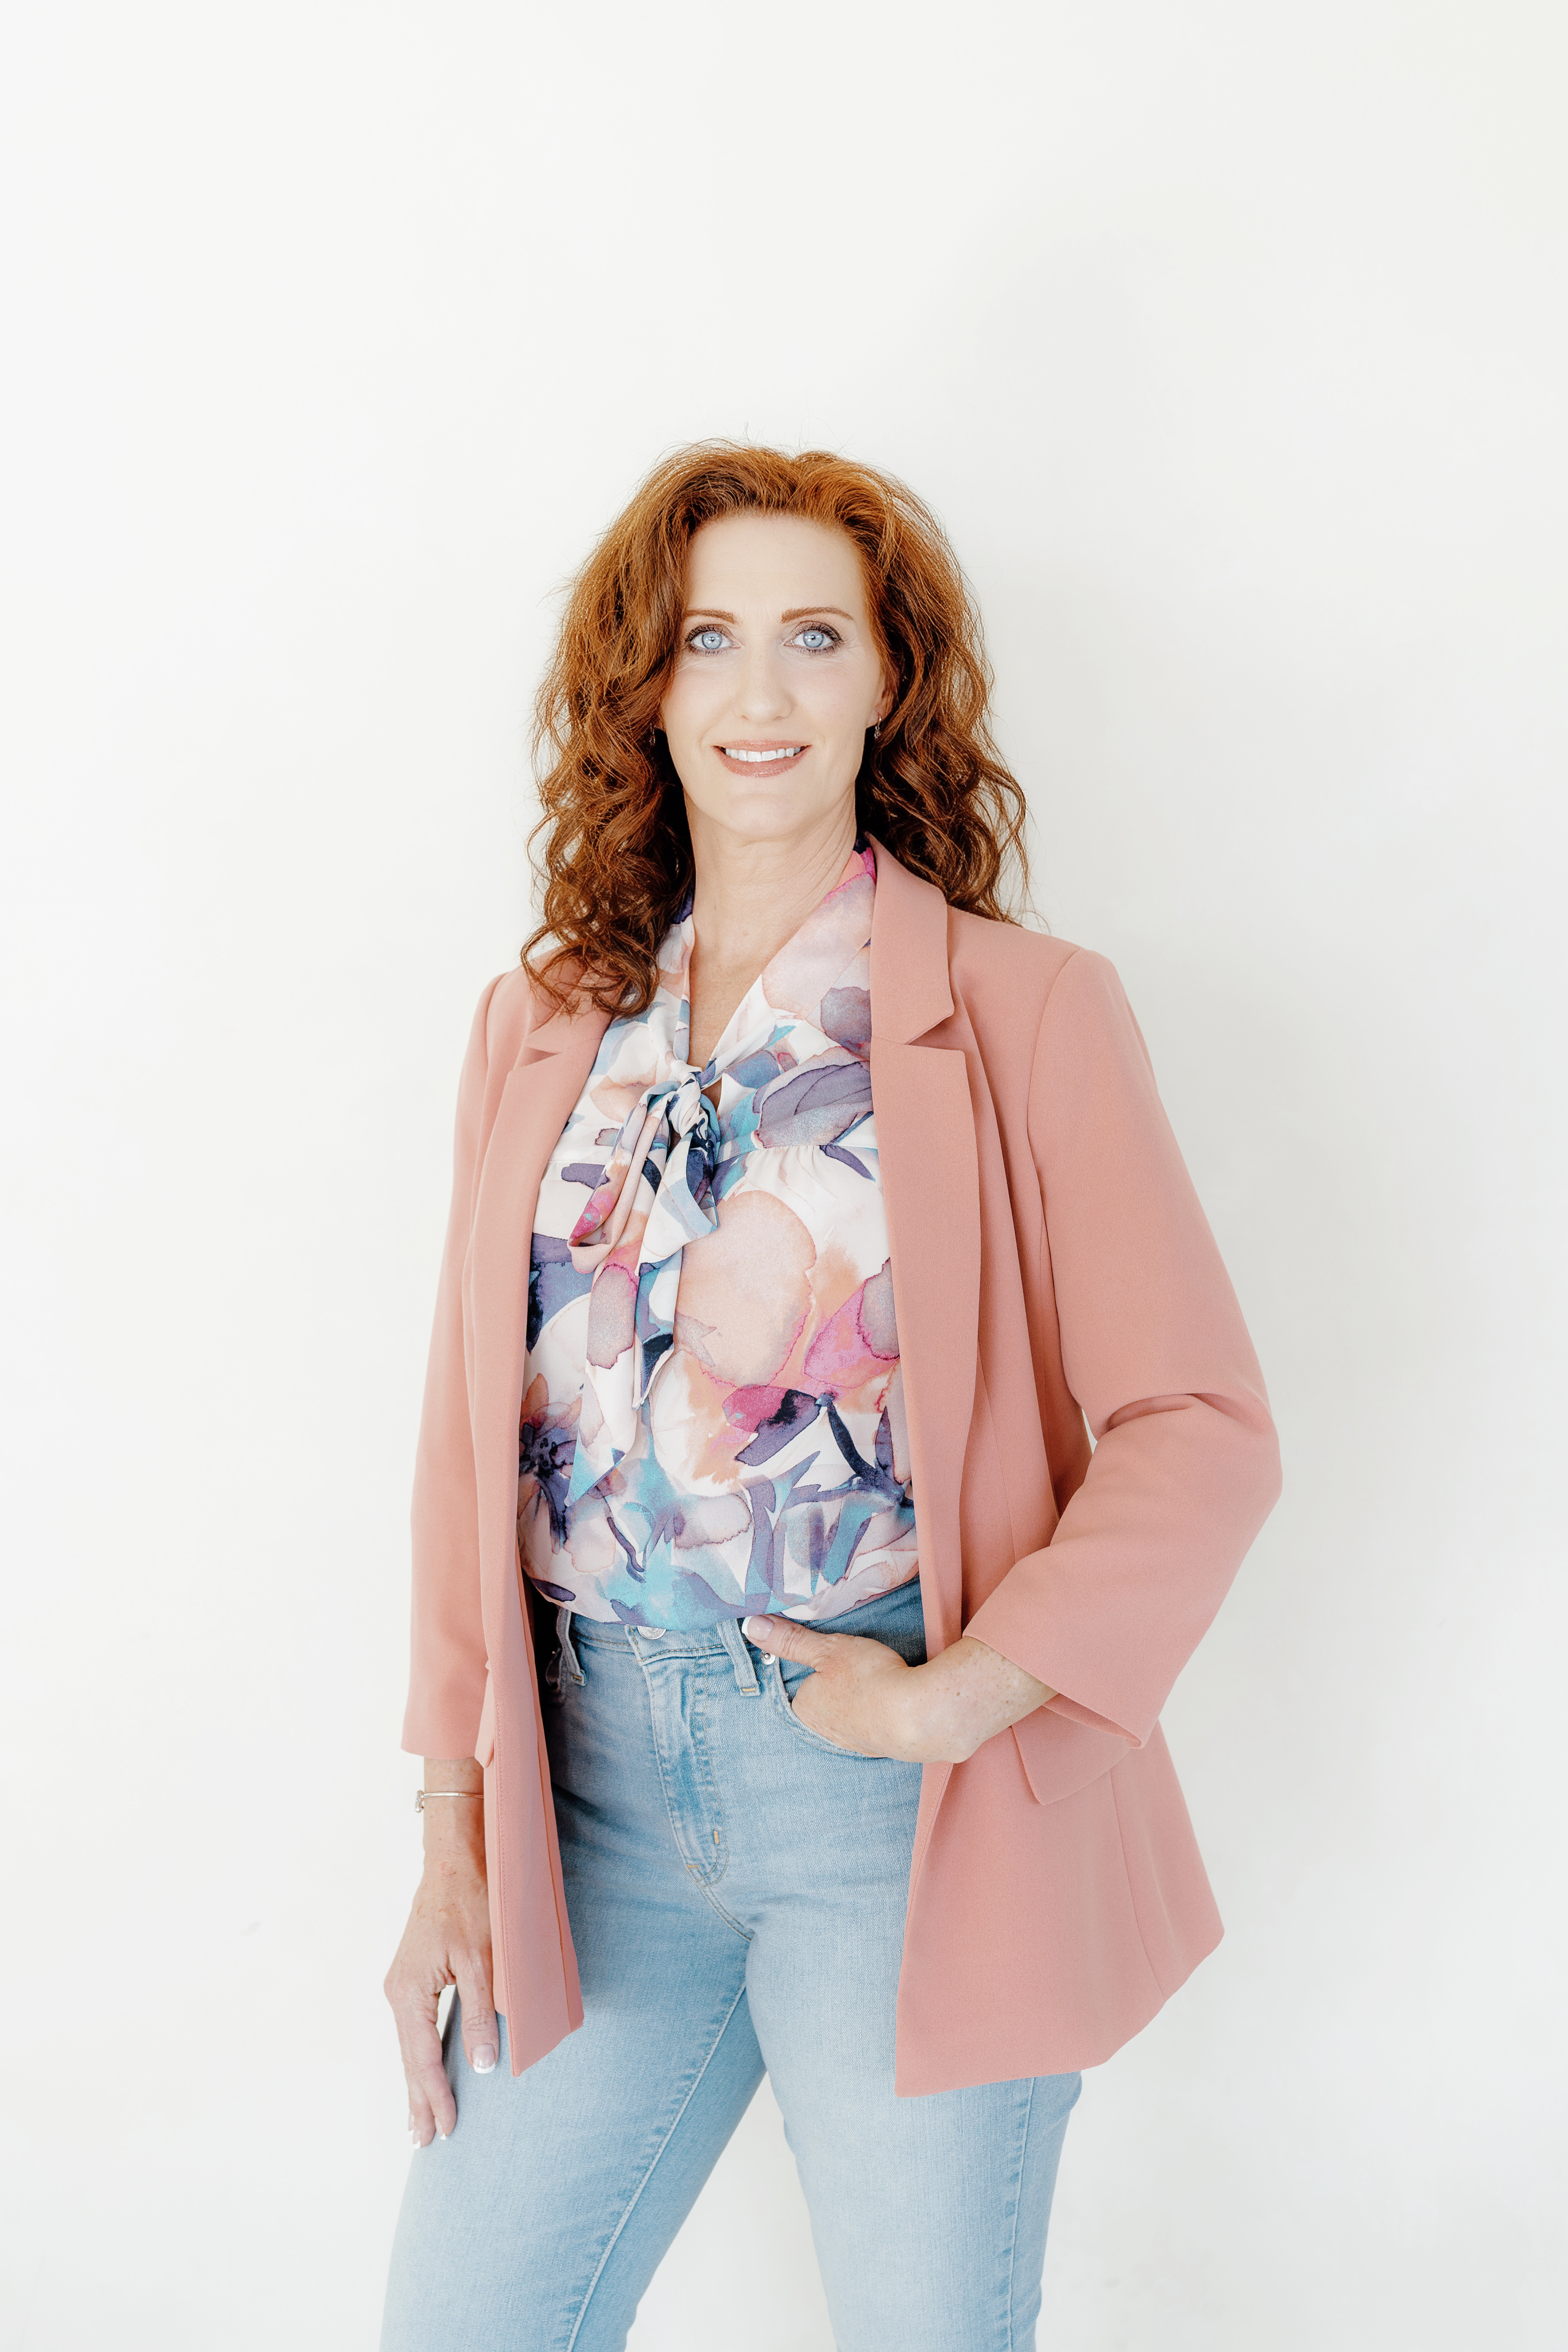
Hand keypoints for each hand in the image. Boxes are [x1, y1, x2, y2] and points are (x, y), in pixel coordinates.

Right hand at [384, 1780, 496, 2146]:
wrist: (456, 1856)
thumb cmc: (472, 1902)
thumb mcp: (484, 1960)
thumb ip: (481, 2014)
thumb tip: (482, 2065)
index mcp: (410, 1992)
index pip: (422, 2059)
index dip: (435, 2096)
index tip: (445, 2130)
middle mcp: (399, 1991)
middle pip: (409, 2058)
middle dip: (417, 2100)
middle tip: (422, 2141)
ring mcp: (403, 1982)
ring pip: (411, 2043)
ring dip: (418, 2080)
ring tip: (420, 2117)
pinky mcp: (415, 1974)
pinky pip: (416, 2026)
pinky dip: (421, 2053)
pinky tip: (426, 2067)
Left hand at [742, 1615, 1056, 1763]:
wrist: (921, 1714)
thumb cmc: (868, 1678)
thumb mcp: (827, 1648)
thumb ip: (791, 1639)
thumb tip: (750, 1625)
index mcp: (807, 1711)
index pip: (803, 1690)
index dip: (819, 1672)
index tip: (836, 1660)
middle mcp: (828, 1734)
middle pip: (828, 1706)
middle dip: (841, 1691)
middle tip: (860, 1669)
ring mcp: (859, 1745)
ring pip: (855, 1719)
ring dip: (866, 1704)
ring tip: (881, 1682)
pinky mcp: (888, 1748)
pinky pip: (880, 1727)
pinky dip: (887, 1714)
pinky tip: (899, 1701)